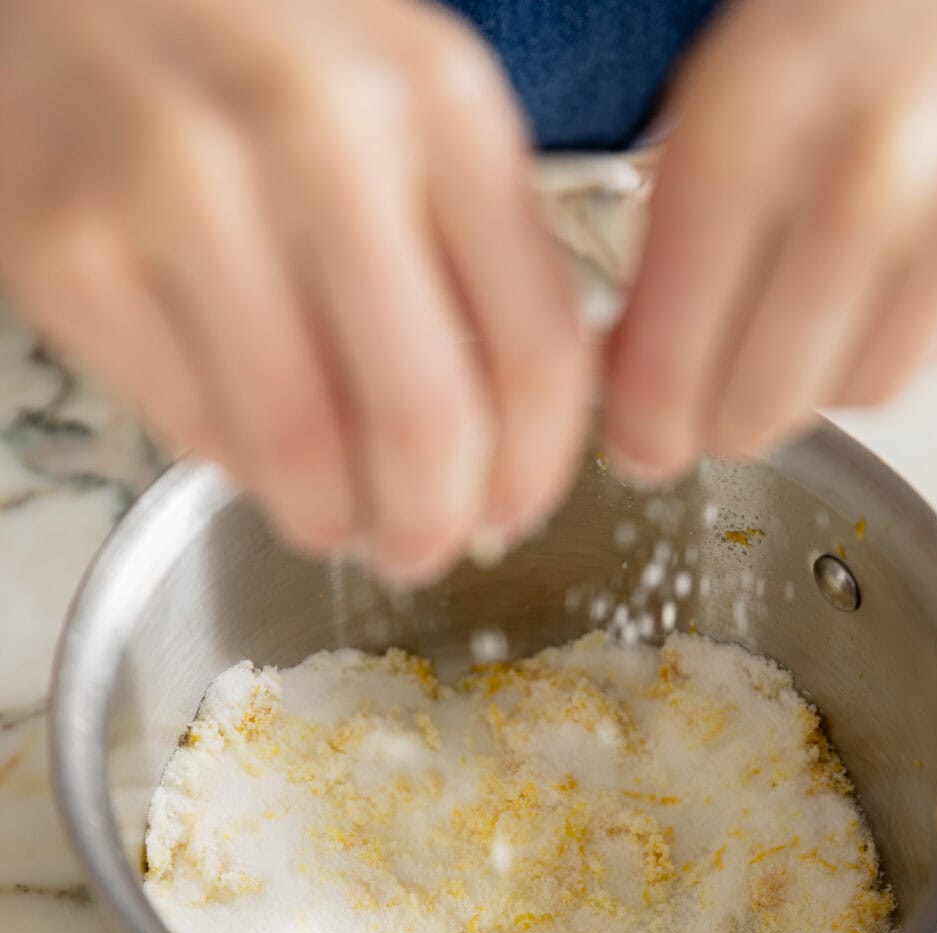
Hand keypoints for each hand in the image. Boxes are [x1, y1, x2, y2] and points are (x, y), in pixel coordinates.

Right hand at [0, 0, 590, 581]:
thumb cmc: (248, 50)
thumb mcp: (400, 99)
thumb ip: (475, 245)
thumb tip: (514, 436)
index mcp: (438, 97)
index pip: (539, 349)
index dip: (534, 472)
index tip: (512, 514)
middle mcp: (320, 132)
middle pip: (425, 421)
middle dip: (430, 526)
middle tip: (416, 551)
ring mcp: (182, 185)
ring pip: (301, 449)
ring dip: (329, 517)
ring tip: (330, 515)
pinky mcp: (70, 245)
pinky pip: (192, 427)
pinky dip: (232, 463)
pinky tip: (242, 435)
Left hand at [605, 0, 936, 475]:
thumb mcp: (722, 84)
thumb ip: (672, 240)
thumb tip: (635, 383)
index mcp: (753, 129)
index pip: (670, 373)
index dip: (643, 427)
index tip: (640, 438)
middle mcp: (874, 176)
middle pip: (763, 408)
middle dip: (726, 407)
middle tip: (719, 378)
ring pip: (862, 392)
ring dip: (825, 366)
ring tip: (824, 283)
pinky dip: (913, 328)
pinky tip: (905, 255)